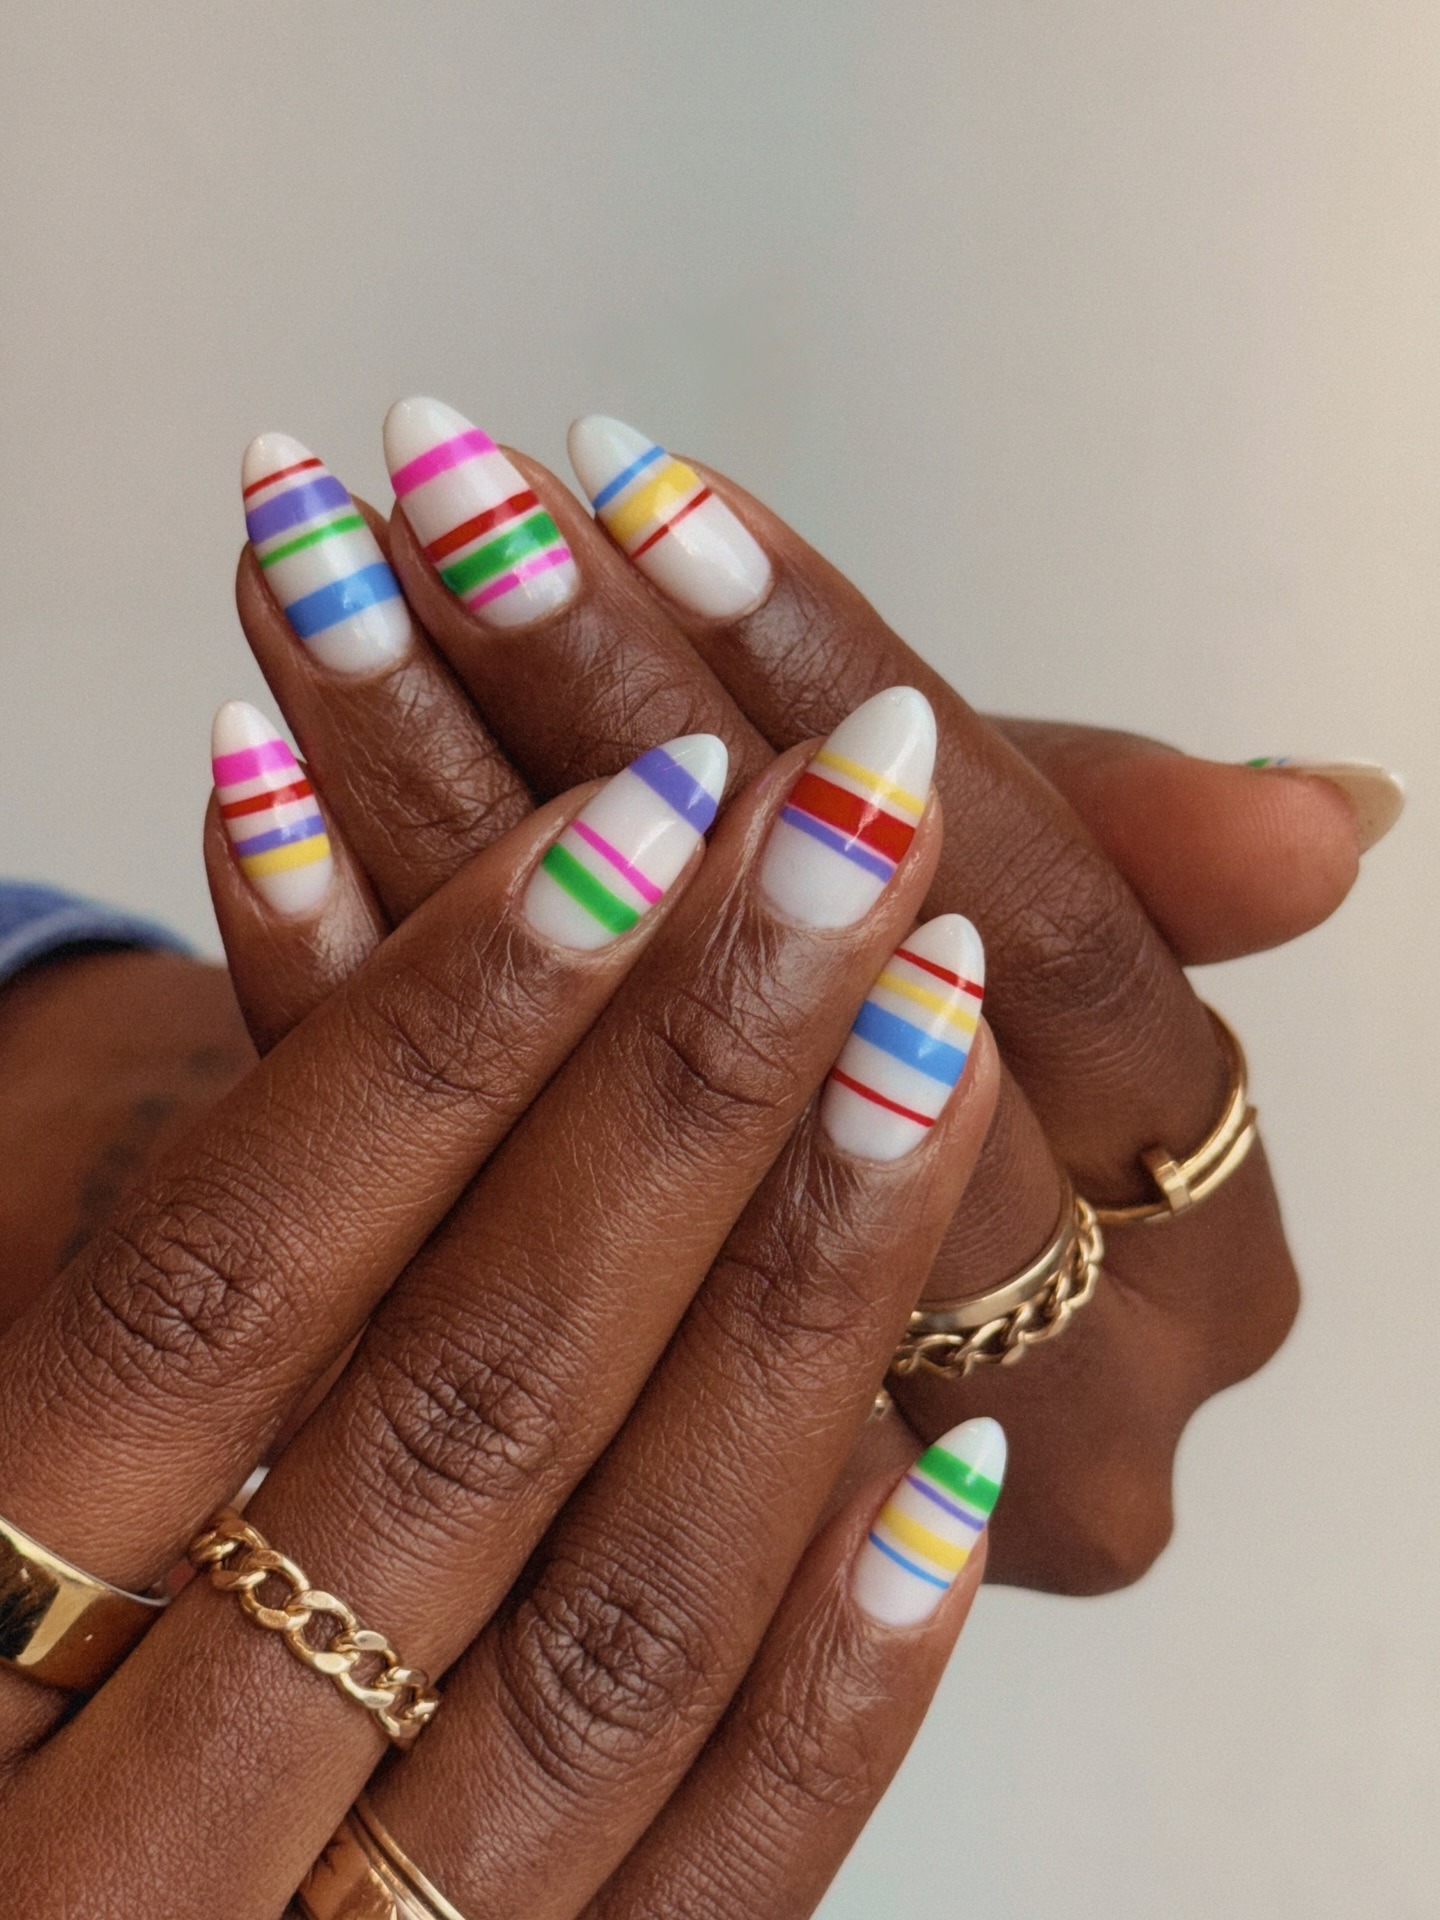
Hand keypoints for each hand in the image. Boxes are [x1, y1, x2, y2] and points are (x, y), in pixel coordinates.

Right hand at [0, 714, 1007, 1915]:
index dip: (432, 1026)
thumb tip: (278, 800)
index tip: (633, 810)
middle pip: (460, 1404)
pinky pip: (719, 1884)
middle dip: (691, 1083)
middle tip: (853, 835)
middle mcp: (133, 1840)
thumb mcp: (28, 1390)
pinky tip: (947, 1448)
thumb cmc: (18, 1626)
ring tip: (936, 1036)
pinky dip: (841, 1676)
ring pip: (622, 1618)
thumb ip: (156, 1252)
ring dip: (807, 1298)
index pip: (215, 1286)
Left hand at [228, 405, 1383, 1590]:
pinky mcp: (610, 1431)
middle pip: (826, 1008)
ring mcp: (823, 1428)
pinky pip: (446, 1200)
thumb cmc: (960, 1085)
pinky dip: (338, 968)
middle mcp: (1039, 1374)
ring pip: (615, 1090)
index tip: (665, 493)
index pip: (1060, 942)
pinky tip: (250, 781)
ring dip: (454, 799)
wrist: (772, 1330)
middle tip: (461, 497)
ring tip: (332, 573)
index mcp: (1195, 1252)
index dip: (858, 698)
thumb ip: (1150, 890)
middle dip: (625, 721)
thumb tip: (1341, 821)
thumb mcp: (1067, 975)